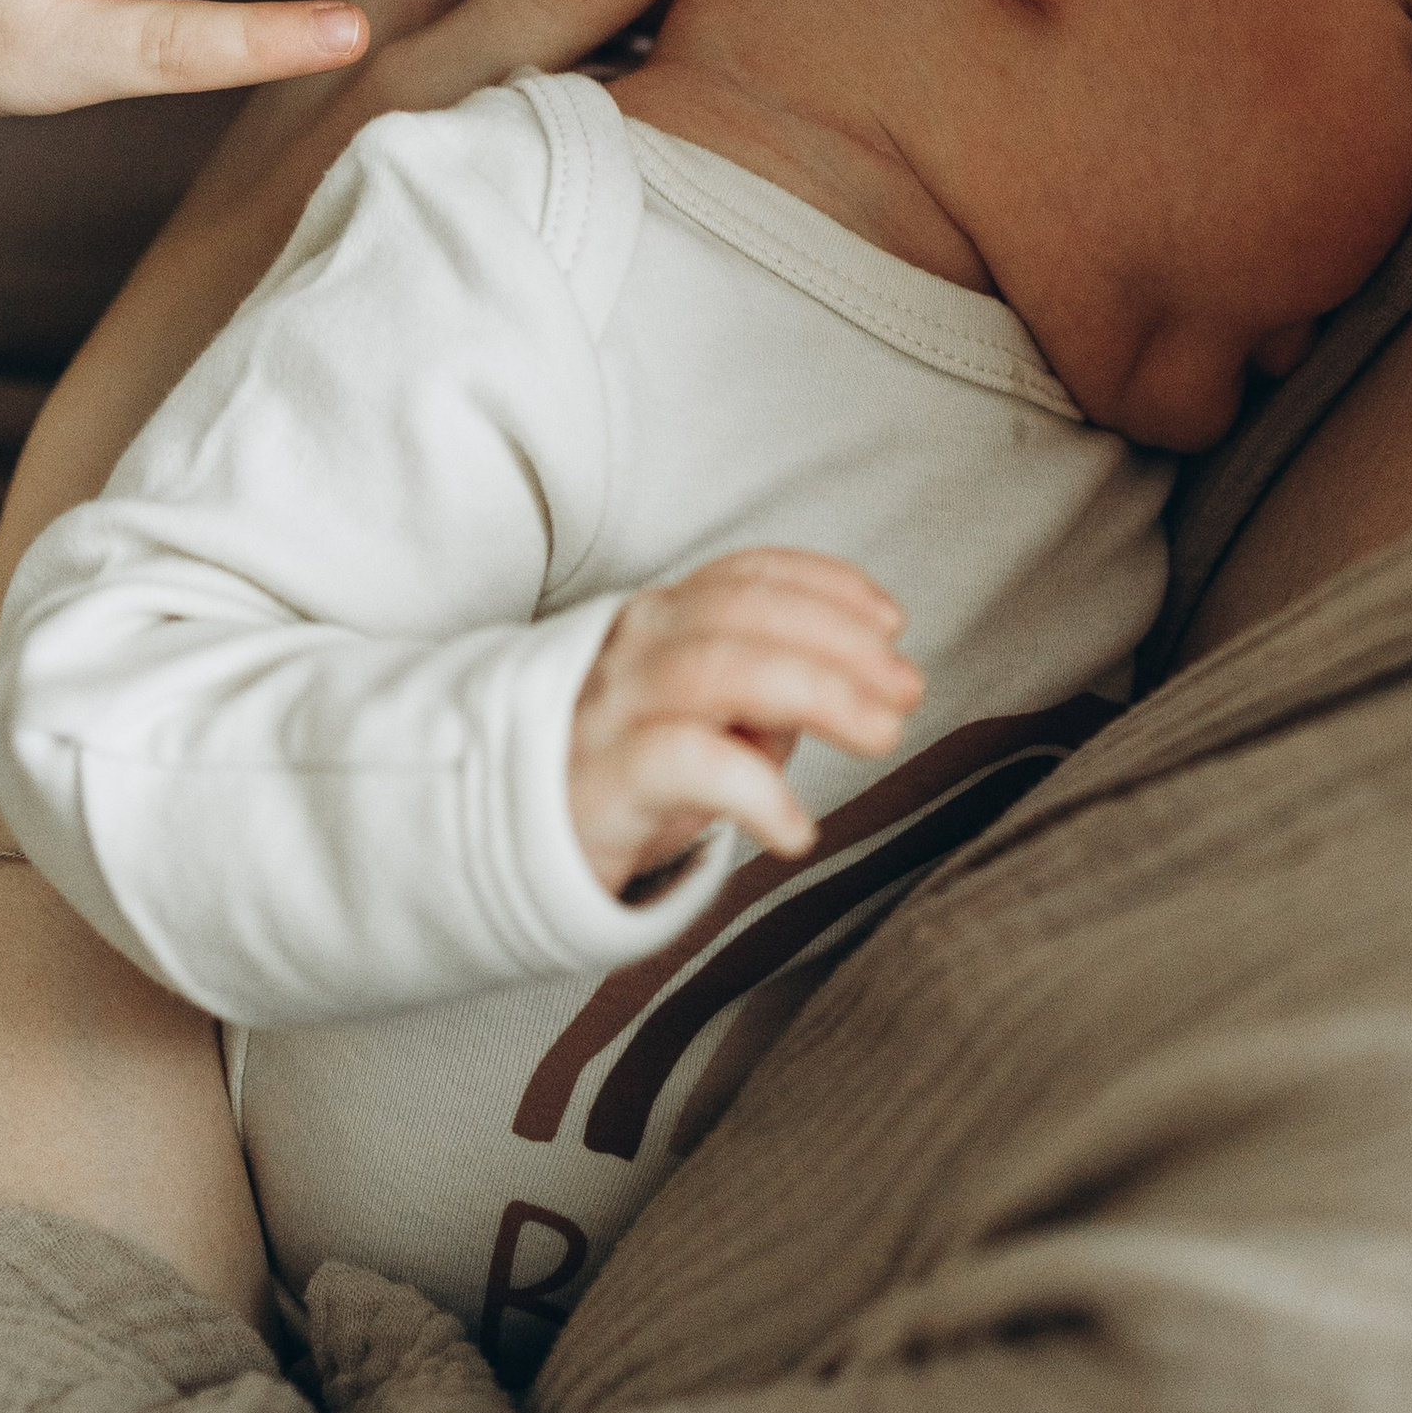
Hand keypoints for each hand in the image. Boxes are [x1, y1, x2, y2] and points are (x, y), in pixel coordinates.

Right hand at [568, 550, 923, 893]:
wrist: (505, 837)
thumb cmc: (626, 774)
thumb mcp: (703, 721)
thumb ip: (767, 696)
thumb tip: (850, 690)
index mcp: (662, 618)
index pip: (747, 574)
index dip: (826, 585)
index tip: (892, 620)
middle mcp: (635, 646)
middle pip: (744, 613)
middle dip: (839, 641)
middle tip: (906, 689)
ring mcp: (612, 707)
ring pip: (719, 667)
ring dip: (816, 691)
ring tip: (880, 735)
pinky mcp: (598, 780)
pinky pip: (683, 763)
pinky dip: (753, 790)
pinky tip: (795, 828)